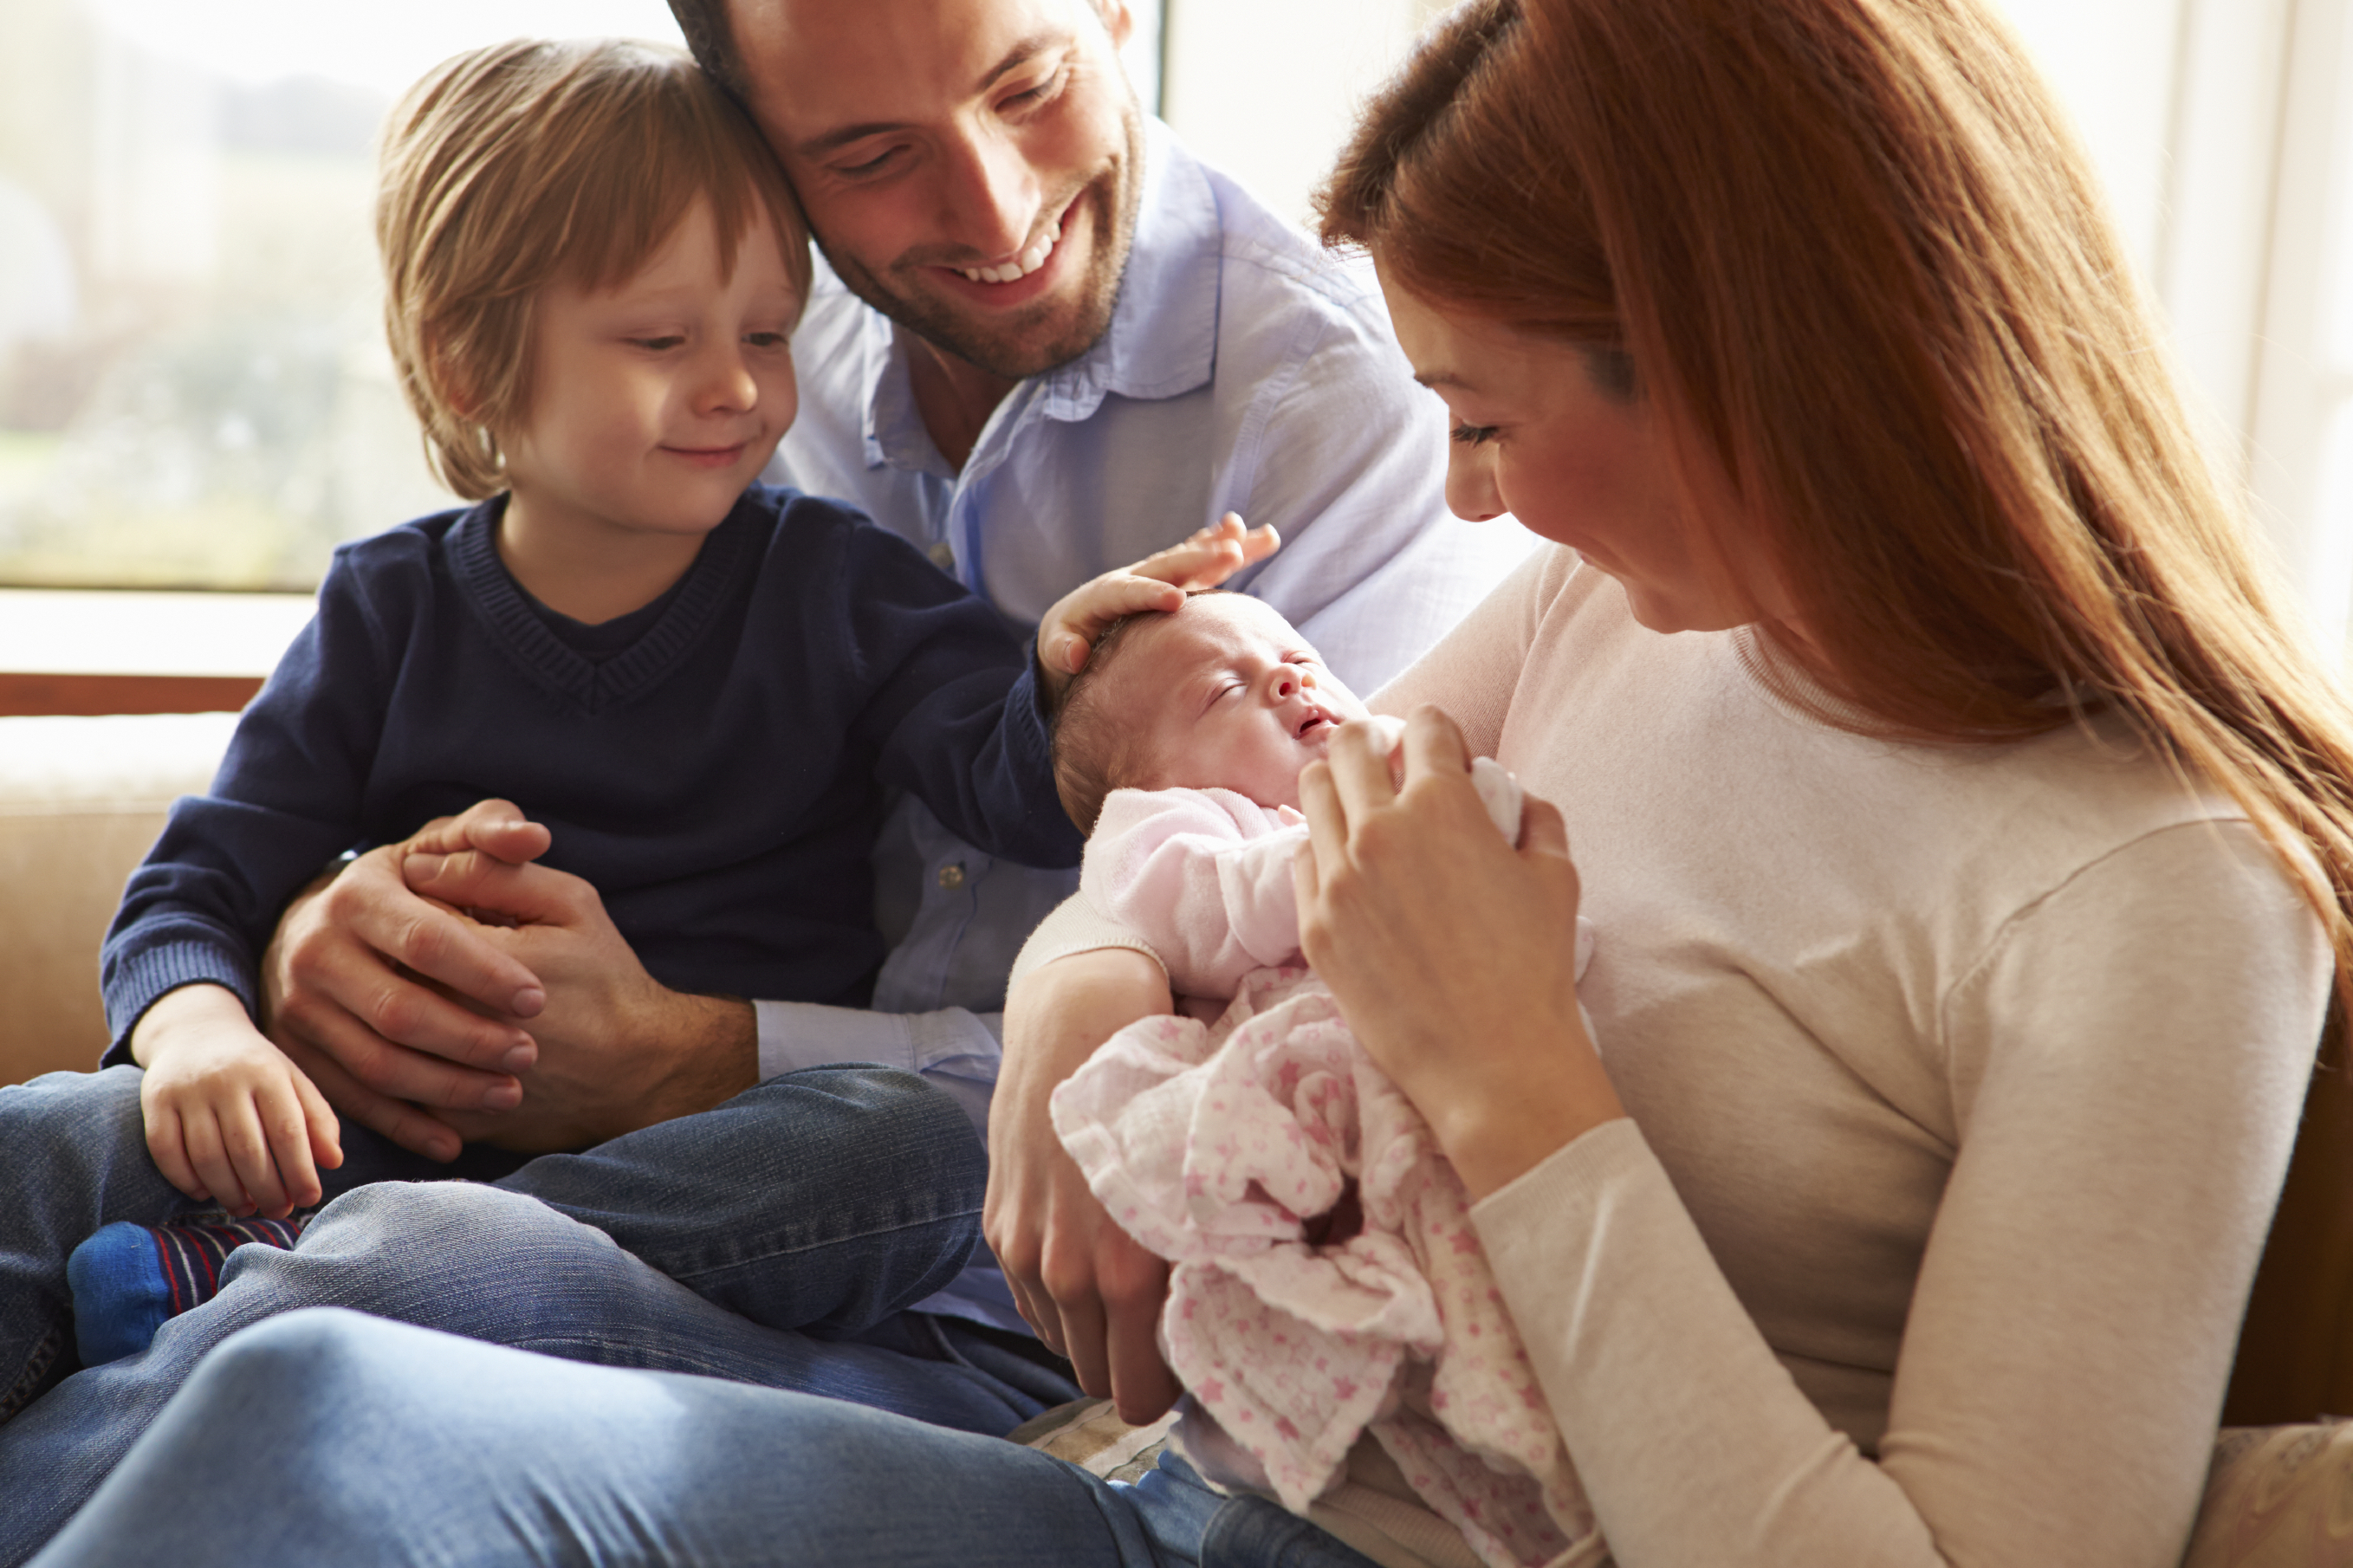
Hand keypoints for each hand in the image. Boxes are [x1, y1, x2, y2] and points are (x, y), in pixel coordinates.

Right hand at [132, 985, 342, 1217]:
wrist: (196, 1033)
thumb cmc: (255, 1068)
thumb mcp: (292, 1082)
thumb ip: (317, 1119)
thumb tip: (333, 1161)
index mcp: (267, 1073)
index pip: (288, 1131)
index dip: (300, 1171)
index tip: (310, 1198)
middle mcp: (226, 1079)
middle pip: (247, 1150)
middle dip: (267, 1189)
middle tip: (279, 1211)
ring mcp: (187, 1090)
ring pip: (207, 1156)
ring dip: (228, 1192)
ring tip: (245, 1207)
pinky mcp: (155, 1101)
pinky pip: (166, 1151)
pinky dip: (185, 1180)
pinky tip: (205, 1193)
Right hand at [258, 800, 555, 1162]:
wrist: (313, 927)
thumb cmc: (401, 887)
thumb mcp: (436, 847)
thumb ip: (487, 832)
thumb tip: (536, 837)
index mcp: (355, 896)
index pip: (427, 941)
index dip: (486, 973)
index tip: (538, 998)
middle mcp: (314, 953)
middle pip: (401, 1011)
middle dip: (472, 1039)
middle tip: (529, 1054)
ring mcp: (298, 1009)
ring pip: (377, 1064)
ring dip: (448, 1087)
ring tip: (509, 1092)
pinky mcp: (294, 1055)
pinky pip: (351, 1101)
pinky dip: (404, 1125)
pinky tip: (455, 1137)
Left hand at [399, 846, 758, 1151]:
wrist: (639, 1071)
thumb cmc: (606, 980)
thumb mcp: (569, 904)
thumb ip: (495, 874)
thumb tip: (418, 866)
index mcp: (476, 960)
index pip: (409, 918)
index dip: (429, 908)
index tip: (463, 916)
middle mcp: (452, 1022)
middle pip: (387, 976)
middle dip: (412, 963)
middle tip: (454, 964)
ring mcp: (446, 1078)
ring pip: (385, 1036)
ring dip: (403, 1015)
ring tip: (452, 1005)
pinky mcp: (449, 1120)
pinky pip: (400, 1091)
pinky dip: (408, 1066)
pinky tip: (439, 1049)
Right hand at [987, 947, 1184, 1421]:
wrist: (1077, 1015)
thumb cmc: (1161, 1088)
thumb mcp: (1204, 1173)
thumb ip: (1215, 1249)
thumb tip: (1258, 1299)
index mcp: (1128, 1270)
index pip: (1141, 1391)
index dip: (1174, 1382)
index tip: (1199, 1349)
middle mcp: (1069, 1273)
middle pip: (1100, 1379)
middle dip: (1136, 1363)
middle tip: (1172, 1324)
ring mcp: (1026, 1254)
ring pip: (1064, 1346)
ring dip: (1097, 1332)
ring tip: (1134, 1290)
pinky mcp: (999, 1230)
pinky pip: (1034, 1307)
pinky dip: (1063, 1302)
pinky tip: (1093, 1263)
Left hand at [1034, 513, 1280, 699]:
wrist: (1075, 623)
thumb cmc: (1066, 642)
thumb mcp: (1055, 648)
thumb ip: (1061, 649)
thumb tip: (1073, 655)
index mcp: (1106, 594)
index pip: (1129, 591)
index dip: (1151, 593)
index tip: (1176, 600)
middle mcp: (1136, 576)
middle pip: (1169, 565)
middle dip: (1199, 559)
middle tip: (1231, 554)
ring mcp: (1158, 575)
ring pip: (1193, 557)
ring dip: (1225, 546)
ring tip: (1260, 535)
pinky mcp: (1176, 580)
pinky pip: (1204, 562)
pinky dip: (1230, 549)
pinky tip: (1260, 538)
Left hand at [1295, 707, 1623, 1198]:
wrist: (1493, 1063)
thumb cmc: (1535, 969)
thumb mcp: (1556, 876)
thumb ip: (1534, 816)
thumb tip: (1512, 795)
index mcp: (1442, 805)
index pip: (1425, 724)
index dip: (1441, 734)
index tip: (1448, 757)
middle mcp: (1379, 830)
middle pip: (1349, 742)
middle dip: (1376, 742)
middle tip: (1395, 769)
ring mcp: (1337, 878)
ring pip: (1312, 792)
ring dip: (1340, 788)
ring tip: (1366, 813)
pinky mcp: (1314, 925)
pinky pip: (1303, 858)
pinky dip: (1326, 850)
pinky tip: (1353, 871)